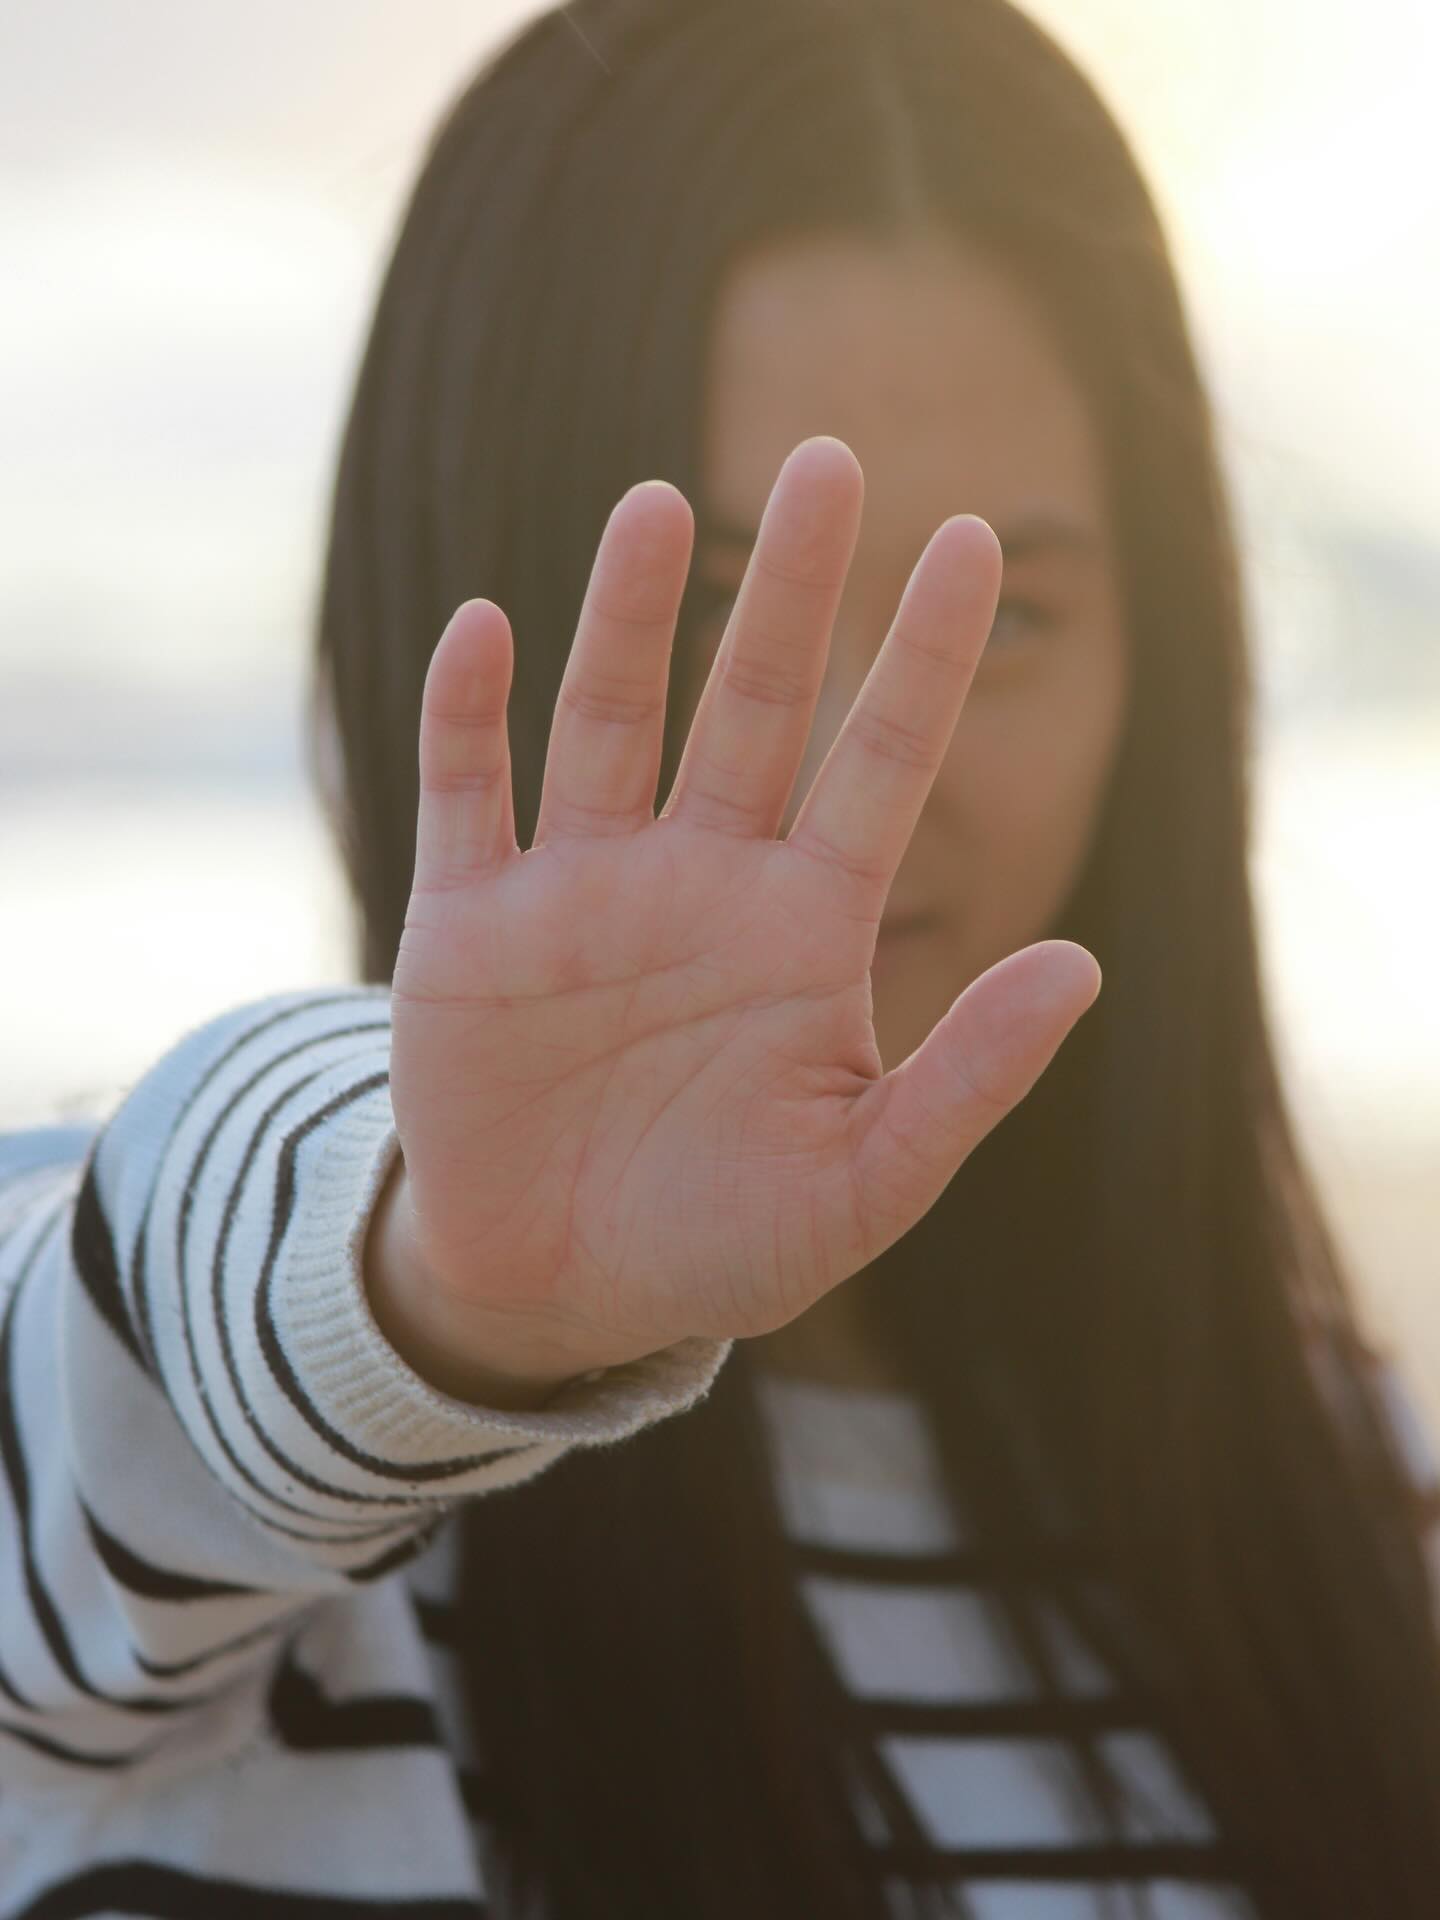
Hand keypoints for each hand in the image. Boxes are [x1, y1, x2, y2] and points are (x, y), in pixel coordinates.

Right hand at [382, 436, 1100, 1390]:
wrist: (559, 1290)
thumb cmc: (725, 1240)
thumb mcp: (867, 1181)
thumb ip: (970, 1077)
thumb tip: (1085, 966)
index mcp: (805, 930)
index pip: (880, 765)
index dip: (924, 657)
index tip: (973, 542)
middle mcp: (701, 881)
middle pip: (751, 704)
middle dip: (792, 591)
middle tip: (830, 459)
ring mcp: (580, 891)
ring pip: (608, 721)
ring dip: (628, 618)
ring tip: (660, 506)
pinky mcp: (469, 924)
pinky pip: (467, 795)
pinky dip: (468, 716)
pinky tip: (488, 630)